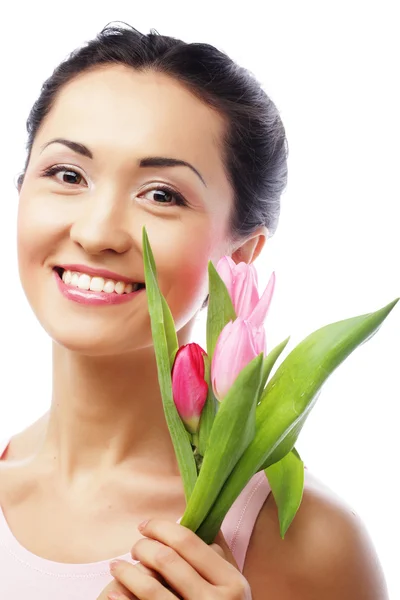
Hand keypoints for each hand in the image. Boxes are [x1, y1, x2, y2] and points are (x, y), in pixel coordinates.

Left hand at [105, 518, 251, 598]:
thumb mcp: (232, 587)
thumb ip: (218, 558)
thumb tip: (199, 518)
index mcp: (231, 583)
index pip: (188, 542)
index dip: (161, 528)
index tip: (145, 525)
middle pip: (167, 559)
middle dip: (143, 547)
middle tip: (135, 547)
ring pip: (150, 586)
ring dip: (127, 571)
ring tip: (116, 566)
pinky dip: (124, 599)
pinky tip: (115, 591)